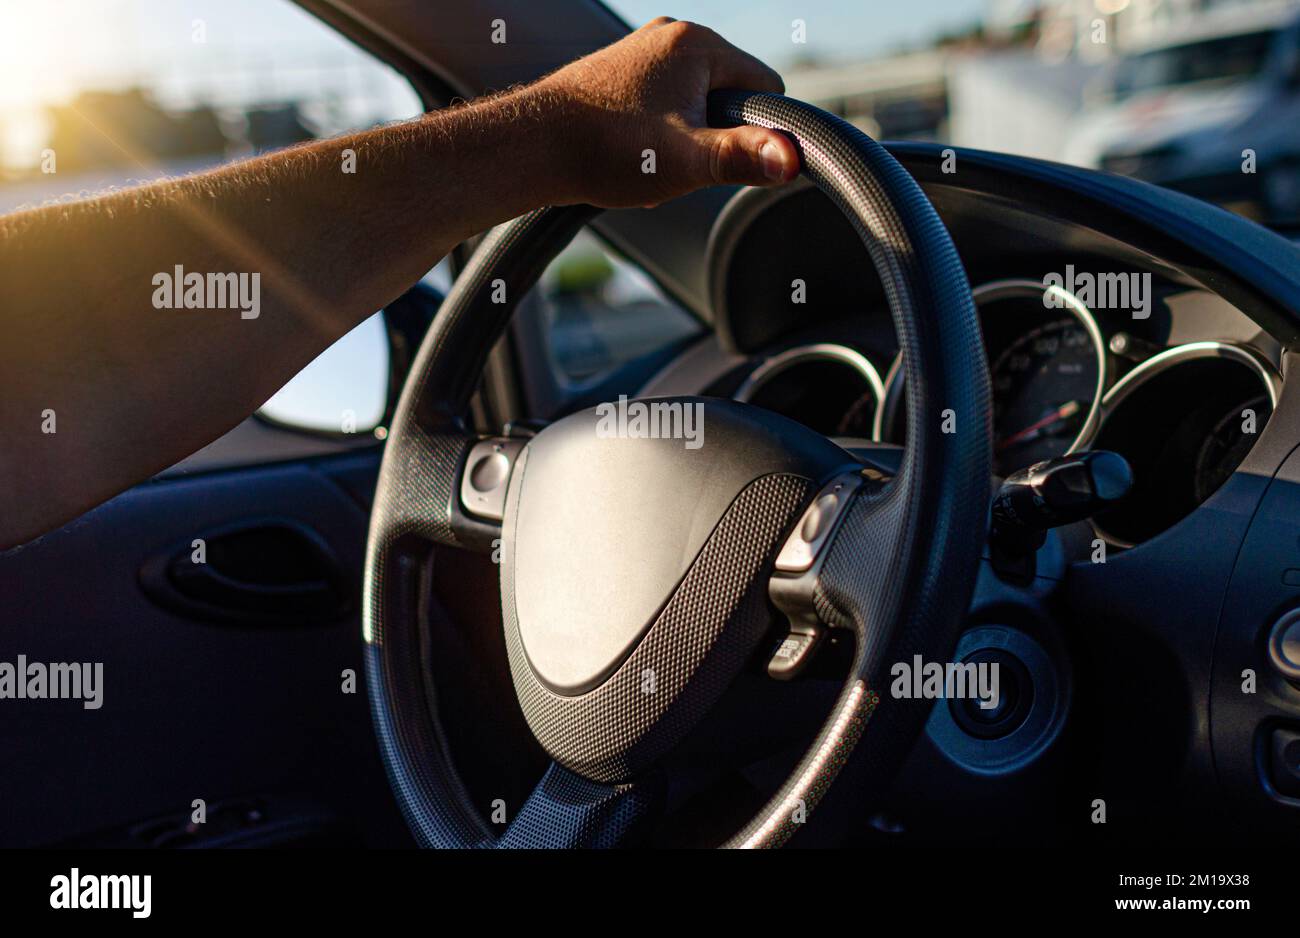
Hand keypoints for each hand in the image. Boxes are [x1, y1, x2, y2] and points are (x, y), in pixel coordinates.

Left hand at [530, 17, 799, 207]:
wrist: (532, 148)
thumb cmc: (605, 150)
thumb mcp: (687, 161)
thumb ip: (743, 156)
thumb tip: (793, 158)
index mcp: (696, 44)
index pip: (766, 84)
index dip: (758, 129)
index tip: (722, 156)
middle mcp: (670, 35)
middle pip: (729, 94)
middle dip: (715, 135)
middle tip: (676, 162)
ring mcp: (642, 51)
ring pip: (695, 102)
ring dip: (684, 140)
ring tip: (648, 161)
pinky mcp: (620, 72)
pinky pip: (664, 104)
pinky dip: (657, 135)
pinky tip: (632, 156)